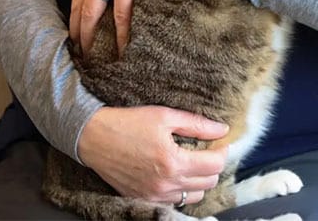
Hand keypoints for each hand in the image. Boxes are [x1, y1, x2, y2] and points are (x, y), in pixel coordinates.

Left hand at [70, 0, 197, 55]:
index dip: (77, 7)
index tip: (78, 24)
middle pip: (79, 2)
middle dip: (76, 25)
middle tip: (78, 46)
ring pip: (90, 11)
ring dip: (88, 34)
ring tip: (90, 53)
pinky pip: (119, 13)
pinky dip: (119, 32)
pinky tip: (120, 46)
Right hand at [78, 106, 228, 204]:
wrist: (96, 138)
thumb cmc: (130, 123)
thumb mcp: (166, 116)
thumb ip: (198, 125)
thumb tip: (222, 130)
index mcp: (173, 162)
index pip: (214, 165)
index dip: (222, 151)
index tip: (220, 141)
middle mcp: (165, 184)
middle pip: (208, 183)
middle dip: (213, 164)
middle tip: (208, 148)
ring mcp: (153, 196)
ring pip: (193, 196)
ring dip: (200, 180)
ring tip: (193, 160)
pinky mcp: (143, 199)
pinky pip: (174, 201)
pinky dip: (182, 190)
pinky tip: (178, 172)